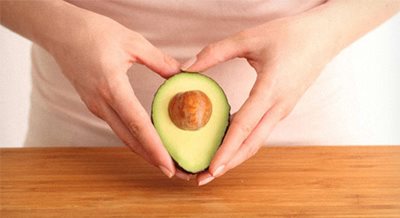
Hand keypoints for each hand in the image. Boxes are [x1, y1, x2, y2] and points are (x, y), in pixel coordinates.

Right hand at [49, 13, 190, 179]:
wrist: (59, 31)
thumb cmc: (92, 32)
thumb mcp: (132, 42)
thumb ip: (160, 61)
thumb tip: (183, 74)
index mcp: (111, 87)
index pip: (137, 124)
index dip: (154, 147)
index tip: (169, 165)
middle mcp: (101, 102)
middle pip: (129, 138)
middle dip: (152, 158)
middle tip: (175, 173)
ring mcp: (95, 105)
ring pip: (122, 135)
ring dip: (143, 151)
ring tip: (164, 162)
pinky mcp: (94, 103)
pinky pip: (116, 126)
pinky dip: (134, 137)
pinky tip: (147, 141)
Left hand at [185, 16, 339, 184]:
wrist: (323, 36)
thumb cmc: (289, 34)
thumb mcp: (248, 38)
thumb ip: (214, 52)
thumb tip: (185, 69)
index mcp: (271, 89)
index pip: (245, 125)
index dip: (227, 149)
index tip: (211, 168)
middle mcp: (279, 106)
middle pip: (252, 143)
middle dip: (228, 164)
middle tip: (203, 178)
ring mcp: (282, 110)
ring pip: (257, 141)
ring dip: (235, 156)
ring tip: (211, 167)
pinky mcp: (281, 108)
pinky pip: (260, 131)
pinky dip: (242, 142)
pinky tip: (225, 144)